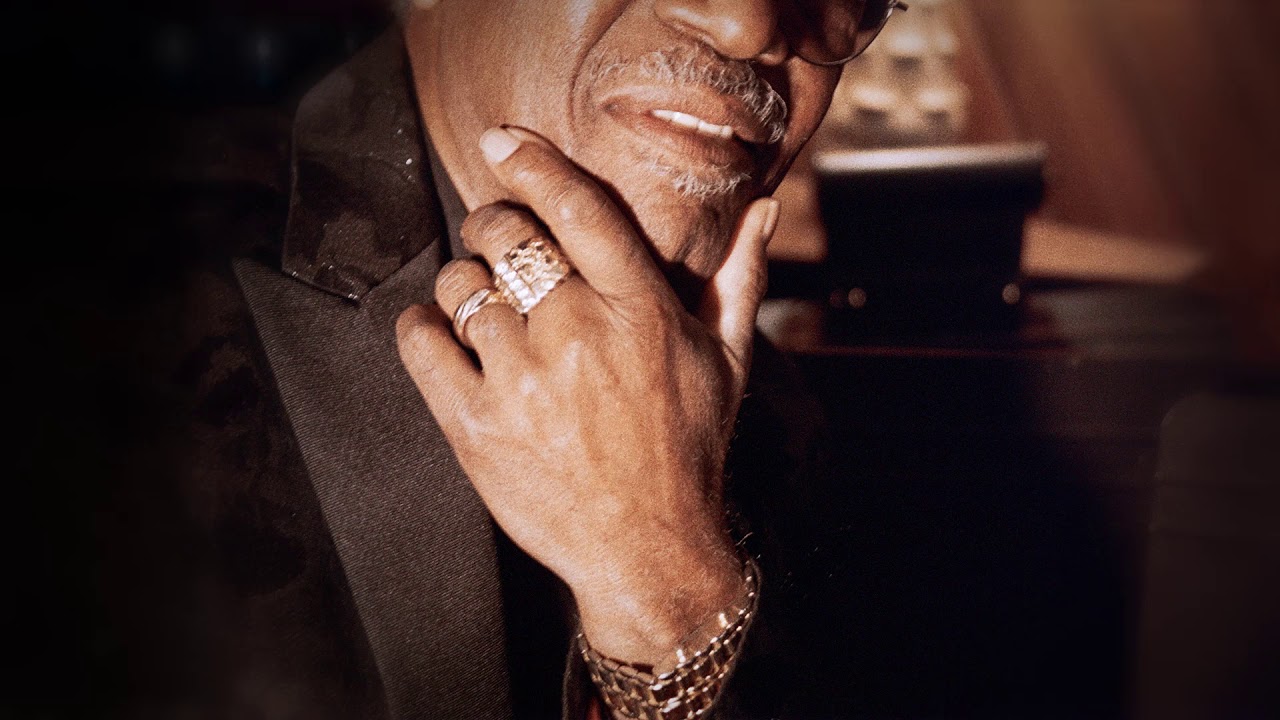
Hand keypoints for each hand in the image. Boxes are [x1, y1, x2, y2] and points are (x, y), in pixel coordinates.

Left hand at [396, 126, 778, 665]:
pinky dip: (422, 326)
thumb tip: (762, 208)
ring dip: (465, 284)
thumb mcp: (727, 362)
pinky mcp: (474, 425)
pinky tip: (443, 334)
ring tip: (485, 308)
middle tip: (499, 242)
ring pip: (461, 286)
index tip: (504, 141)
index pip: (578, 208)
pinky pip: (421, 343)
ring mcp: (522, 381)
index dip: (533, 163)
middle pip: (505, 236)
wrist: (647, 551)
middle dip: (493, 225)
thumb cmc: (688, 450)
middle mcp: (578, 336)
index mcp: (640, 311)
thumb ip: (737, 277)